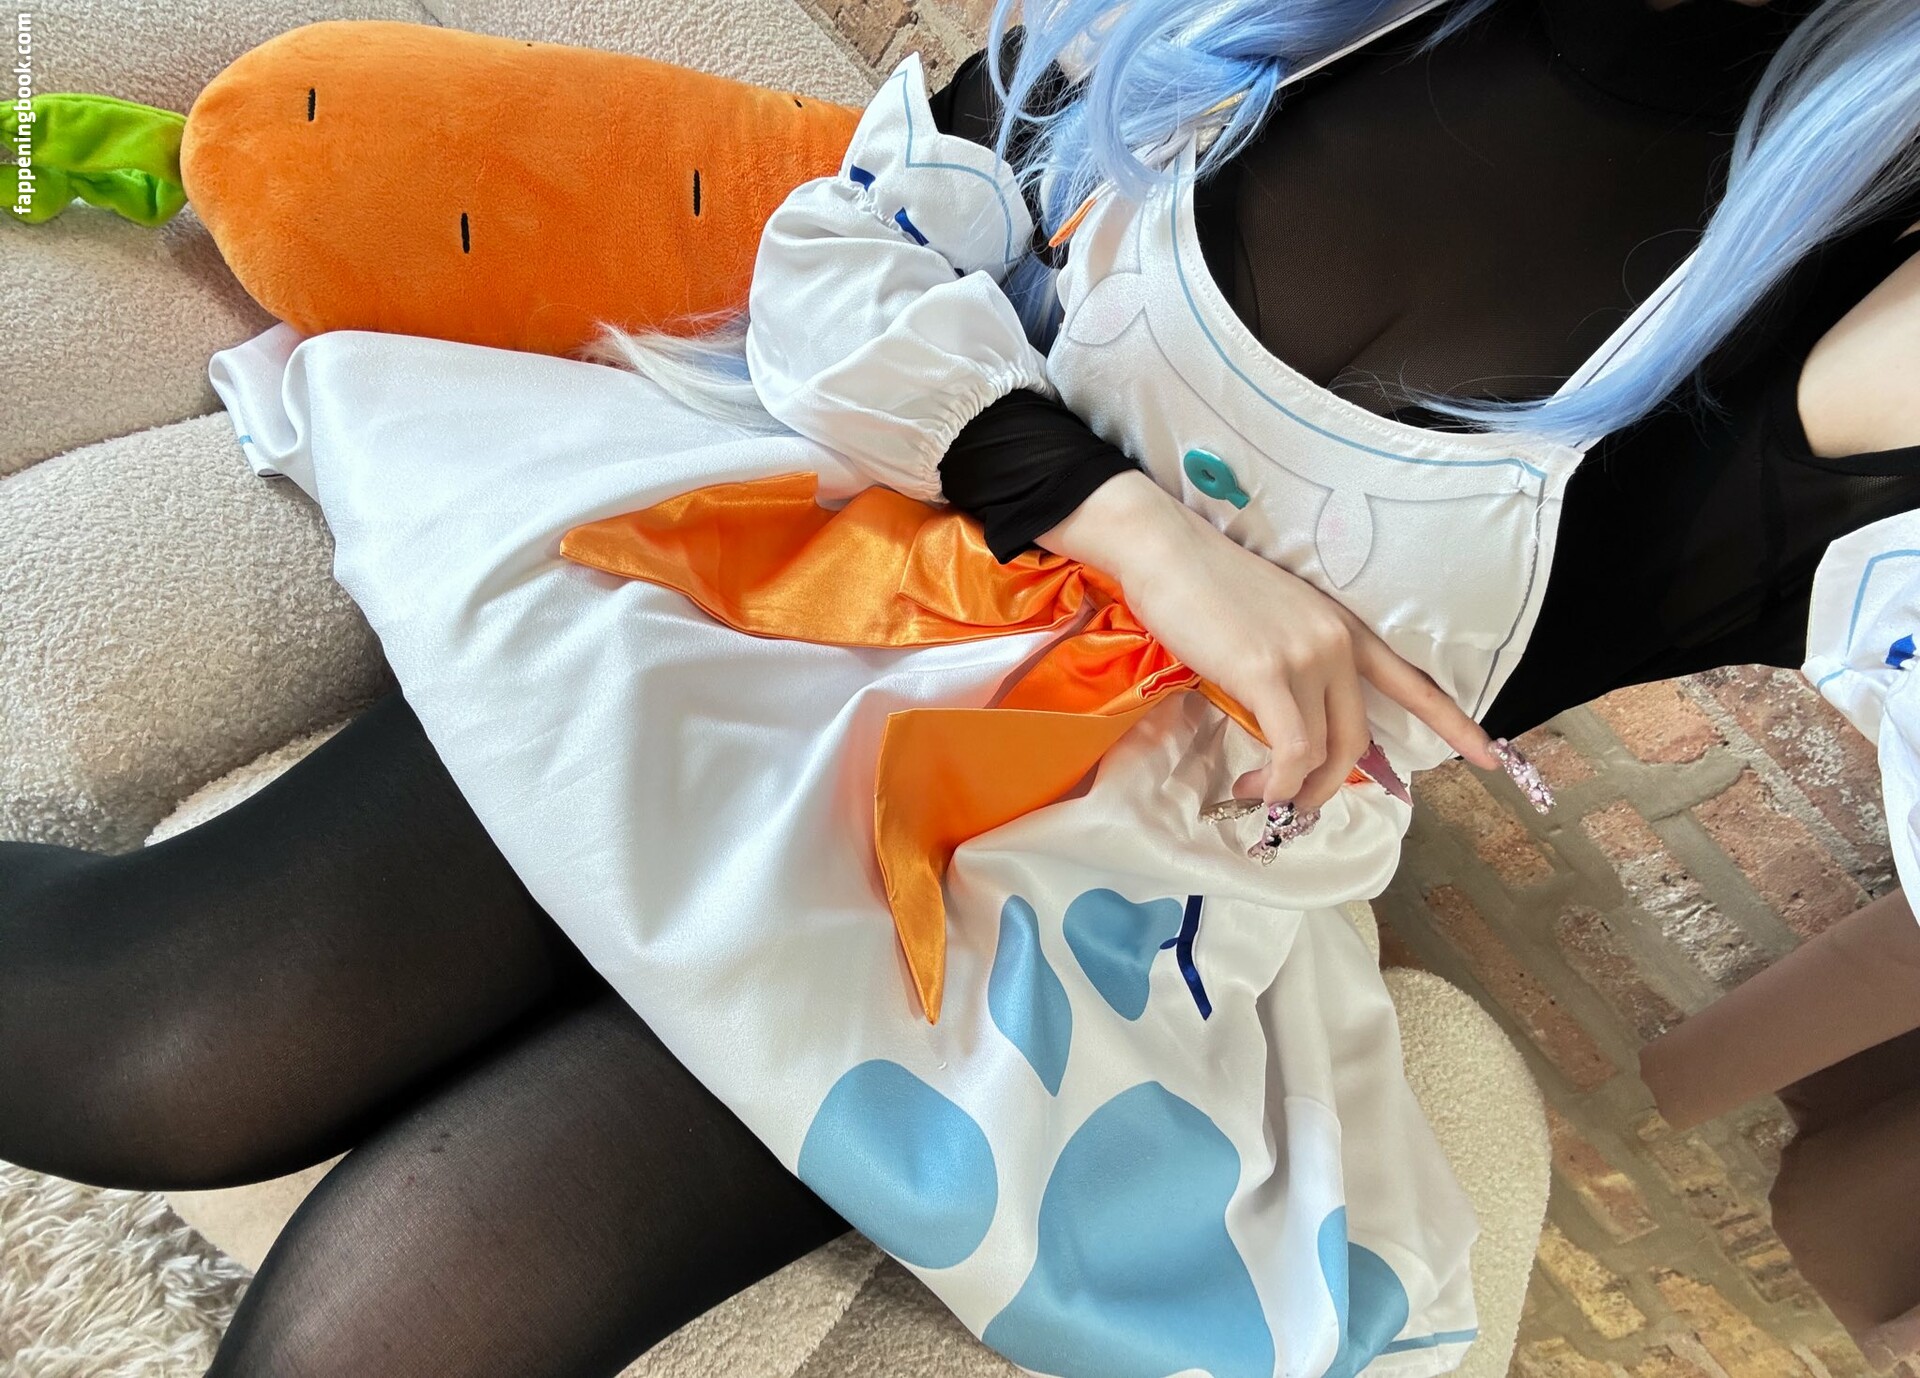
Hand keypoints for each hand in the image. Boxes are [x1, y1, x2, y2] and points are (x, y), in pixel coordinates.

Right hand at [1039, 470, 1500, 809]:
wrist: (1164, 551)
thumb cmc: (1201, 588)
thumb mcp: (1266, 626)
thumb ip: (1291, 669)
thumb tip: (1284, 731)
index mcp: (1342, 627)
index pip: (1411, 679)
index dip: (1452, 722)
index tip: (1490, 757)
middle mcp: (1337, 641)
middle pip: (1357, 739)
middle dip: (1328, 786)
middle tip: (1291, 805)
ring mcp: (1308, 655)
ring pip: (1325, 753)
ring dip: (1296, 792)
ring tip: (1262, 797)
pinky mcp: (1271, 672)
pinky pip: (1294, 750)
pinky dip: (1279, 782)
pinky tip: (1256, 787)